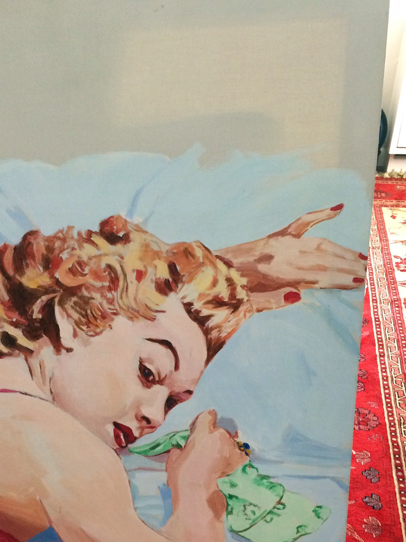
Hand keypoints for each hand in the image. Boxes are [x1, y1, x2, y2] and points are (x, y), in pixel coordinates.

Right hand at [166, 410, 245, 498]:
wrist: (200, 495)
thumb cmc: (182, 477)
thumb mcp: (173, 461)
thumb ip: (179, 450)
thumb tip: (180, 449)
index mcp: (202, 432)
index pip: (208, 415)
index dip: (204, 422)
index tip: (200, 430)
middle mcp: (220, 435)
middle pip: (219, 431)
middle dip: (214, 439)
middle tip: (207, 453)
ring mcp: (233, 447)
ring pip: (230, 442)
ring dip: (225, 449)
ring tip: (218, 462)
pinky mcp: (241, 460)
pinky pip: (239, 455)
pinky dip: (235, 459)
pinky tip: (229, 467)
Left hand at [216, 206, 366, 310]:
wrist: (205, 270)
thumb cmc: (223, 291)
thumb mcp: (244, 302)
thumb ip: (270, 300)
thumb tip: (299, 294)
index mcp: (271, 269)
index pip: (313, 274)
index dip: (337, 278)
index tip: (357, 282)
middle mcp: (278, 252)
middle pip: (320, 258)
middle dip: (346, 266)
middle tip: (367, 273)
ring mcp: (277, 242)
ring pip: (316, 244)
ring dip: (341, 251)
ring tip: (361, 258)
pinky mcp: (274, 237)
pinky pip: (301, 224)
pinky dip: (321, 215)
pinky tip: (339, 208)